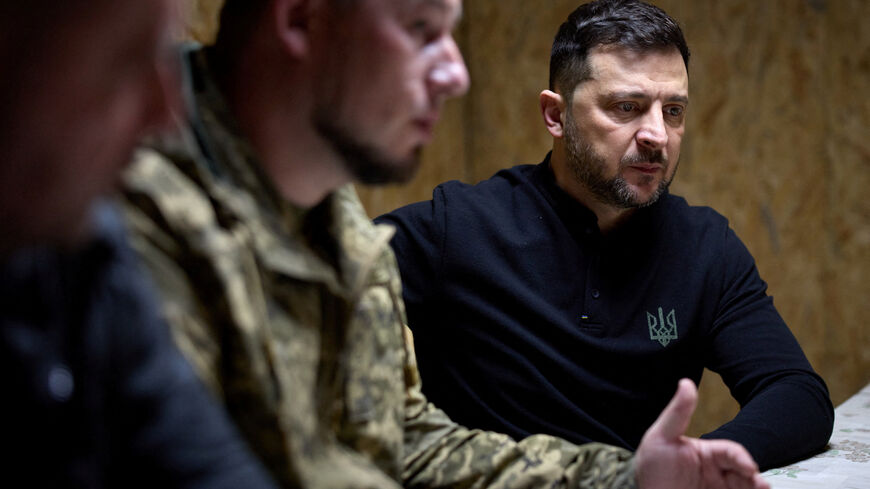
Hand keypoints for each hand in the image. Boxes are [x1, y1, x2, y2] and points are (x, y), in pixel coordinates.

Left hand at [635, 379, 769, 488]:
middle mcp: (715, 470)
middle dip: (753, 476)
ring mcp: (716, 487)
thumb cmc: (651, 468)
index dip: (741, 459)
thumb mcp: (661, 437)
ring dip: (755, 487)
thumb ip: (677, 413)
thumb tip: (687, 382)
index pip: (730, 452)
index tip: (749, 468)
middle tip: (761, 485)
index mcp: (705, 452)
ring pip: (743, 485)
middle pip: (742, 470)